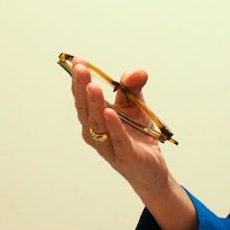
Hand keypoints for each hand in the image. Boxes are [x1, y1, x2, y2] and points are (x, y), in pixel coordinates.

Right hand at [69, 59, 171, 197]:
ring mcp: (108, 147)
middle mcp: (95, 132)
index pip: (82, 97)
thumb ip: (133, 86)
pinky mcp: (126, 157)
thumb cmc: (137, 135)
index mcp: (94, 117)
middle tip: (80, 68)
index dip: (78, 80)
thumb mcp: (135, 105)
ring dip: (94, 104)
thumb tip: (135, 72)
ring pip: (97, 124)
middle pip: (85, 109)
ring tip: (92, 86)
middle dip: (81, 87)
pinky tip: (110, 112)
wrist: (151, 168)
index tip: (78, 61)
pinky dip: (113, 126)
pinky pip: (118, 140)